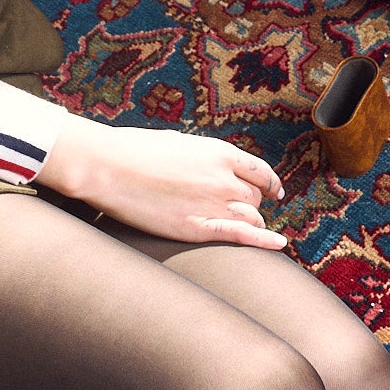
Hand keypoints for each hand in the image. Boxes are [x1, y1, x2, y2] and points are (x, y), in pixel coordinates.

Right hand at [42, 112, 287, 247]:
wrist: (109, 166)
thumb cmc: (137, 150)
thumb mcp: (180, 144)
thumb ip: (204, 158)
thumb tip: (215, 168)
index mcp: (219, 152)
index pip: (259, 172)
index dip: (270, 184)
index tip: (274, 191)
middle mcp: (223, 178)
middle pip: (254, 198)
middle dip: (249, 204)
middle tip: (237, 210)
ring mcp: (212, 205)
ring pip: (251, 218)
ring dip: (250, 223)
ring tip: (242, 228)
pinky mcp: (198, 229)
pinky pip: (243, 237)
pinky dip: (265, 241)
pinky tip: (280, 245)